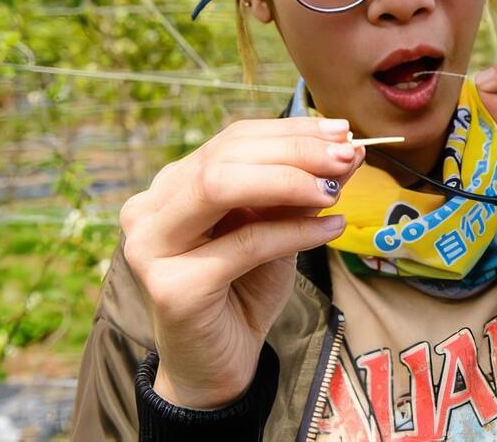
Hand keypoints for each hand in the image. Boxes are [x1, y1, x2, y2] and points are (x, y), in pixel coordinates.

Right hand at [119, 117, 361, 408]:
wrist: (219, 365)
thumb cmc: (244, 290)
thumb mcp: (275, 228)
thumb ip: (299, 190)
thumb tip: (347, 150)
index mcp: (171, 186)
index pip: (232, 139)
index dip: (289, 131)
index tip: (342, 132)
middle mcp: (149, 209)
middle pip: (224, 156)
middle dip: (293, 151)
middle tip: (347, 156)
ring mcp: (152, 247)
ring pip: (220, 187)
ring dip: (289, 181)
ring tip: (336, 189)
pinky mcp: (173, 287)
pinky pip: (245, 244)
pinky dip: (295, 232)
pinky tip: (331, 229)